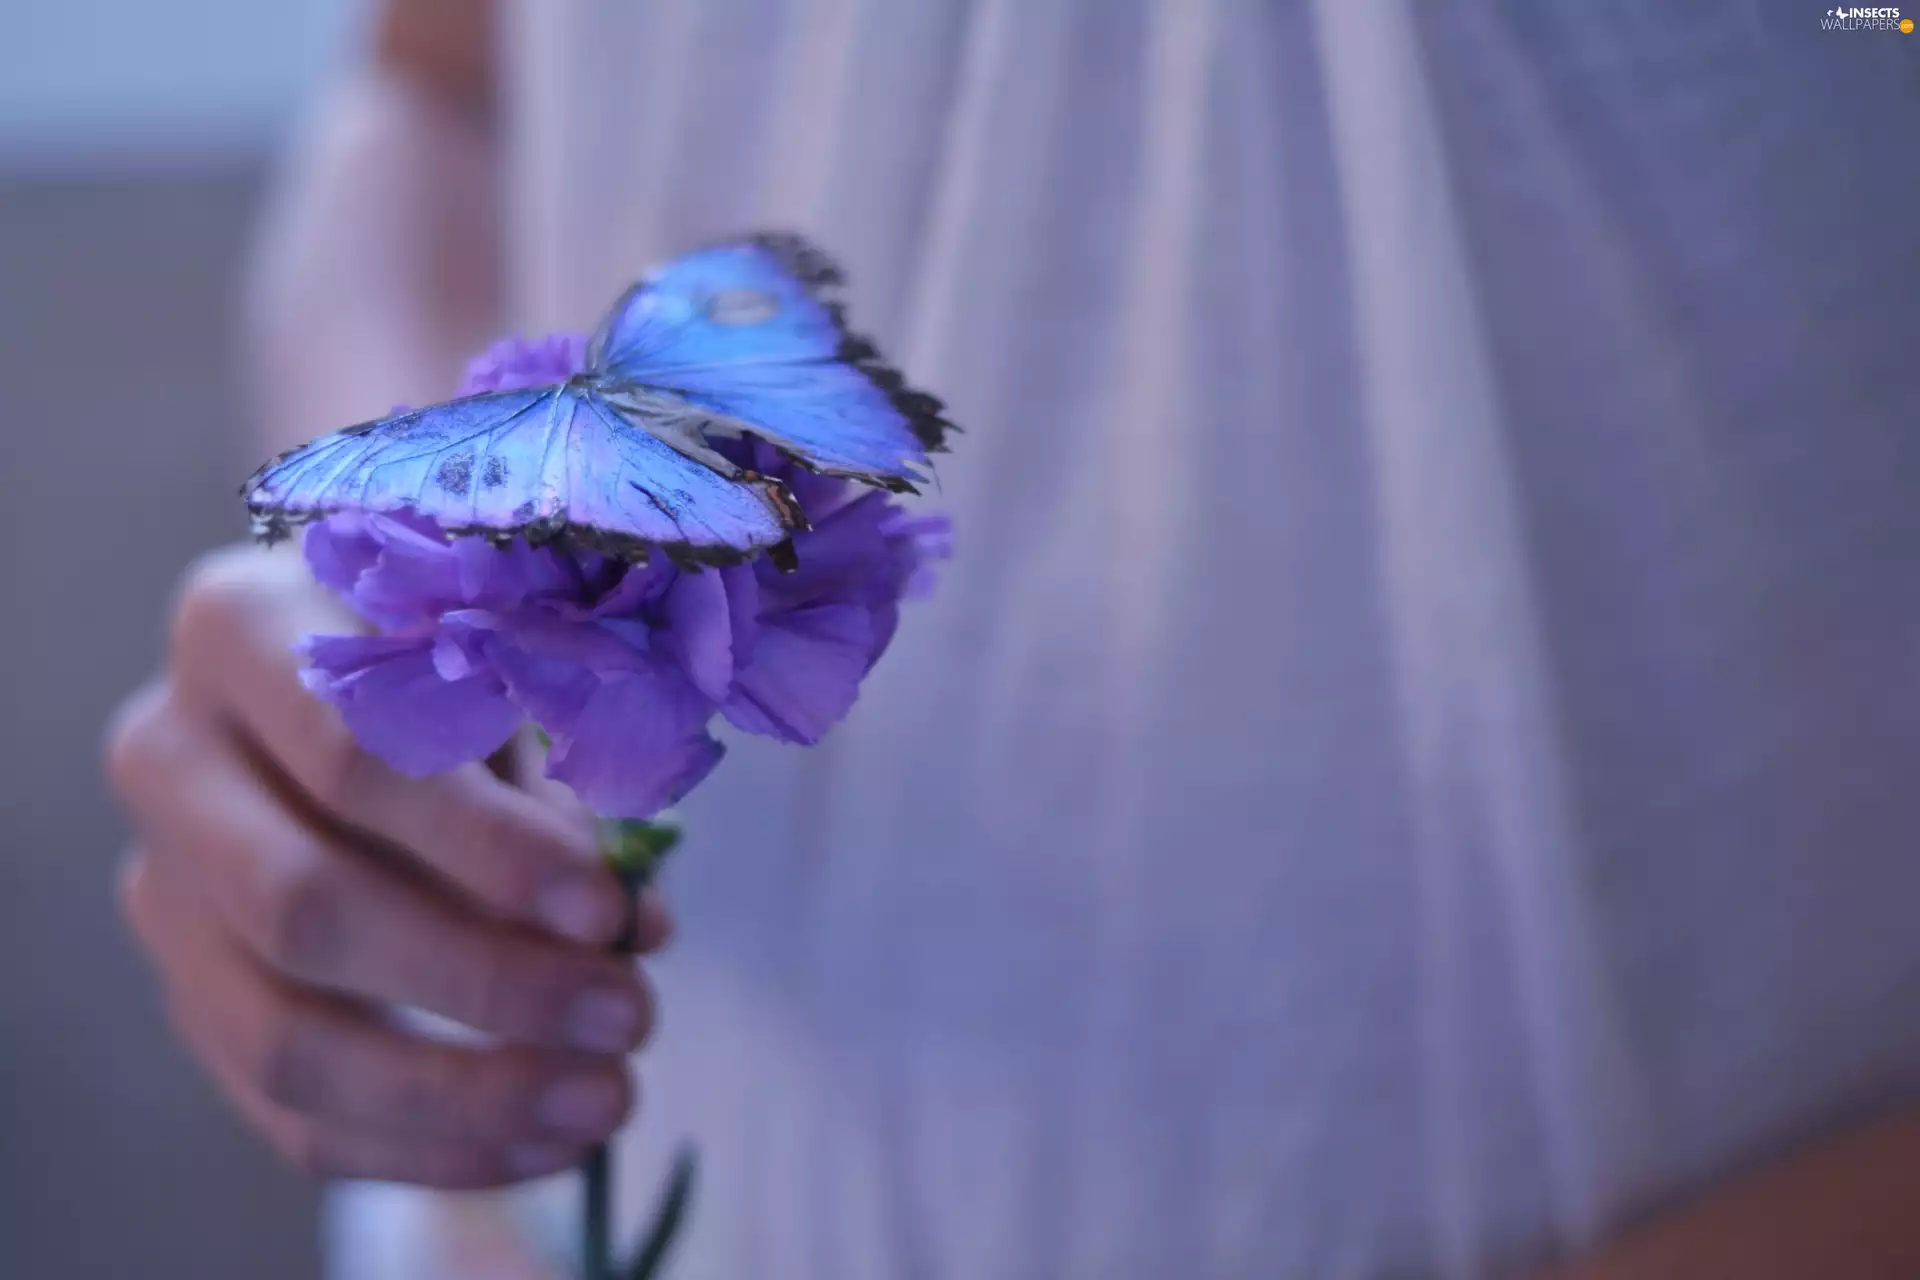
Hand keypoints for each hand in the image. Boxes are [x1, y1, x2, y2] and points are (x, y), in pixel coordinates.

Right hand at [105, 543, 670, 1188]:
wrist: (348, 685)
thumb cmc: (454, 659)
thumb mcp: (508, 672)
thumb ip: (557, 781)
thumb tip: (632, 930)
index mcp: (242, 630)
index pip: (353, 757)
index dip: (484, 846)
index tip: (607, 908)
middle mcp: (170, 758)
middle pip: (304, 908)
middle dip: (484, 980)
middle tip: (629, 1013)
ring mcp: (163, 891)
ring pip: (283, 1035)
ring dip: (461, 1092)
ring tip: (604, 1096)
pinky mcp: (191, 996)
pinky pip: (291, 1112)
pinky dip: (427, 1144)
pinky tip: (544, 1139)